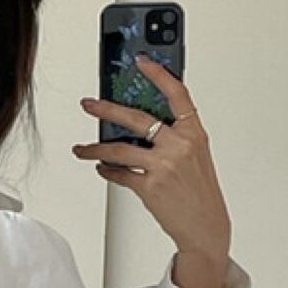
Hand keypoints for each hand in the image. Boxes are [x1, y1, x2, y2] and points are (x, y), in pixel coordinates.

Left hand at [72, 54, 233, 279]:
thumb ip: (175, 136)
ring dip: (95, 149)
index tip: (141, 61)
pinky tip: (101, 168)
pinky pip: (120, 174)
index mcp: (193, 134)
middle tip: (89, 104)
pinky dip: (107, 171)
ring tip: (82, 149)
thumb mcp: (196, 157)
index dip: (159, 74)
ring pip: (119, 149)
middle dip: (106, 109)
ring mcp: (163, 166)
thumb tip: (143, 124)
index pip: (177, 94)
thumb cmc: (200, 192)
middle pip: (137, 119)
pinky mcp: (150, 187)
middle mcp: (179, 146)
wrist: (205, 226)